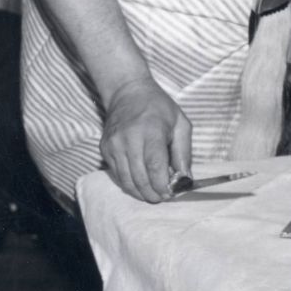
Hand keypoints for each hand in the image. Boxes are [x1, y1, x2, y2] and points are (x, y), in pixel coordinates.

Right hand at [102, 76, 192, 203]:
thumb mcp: (180, 124)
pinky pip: (117, 174)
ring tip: (152, 195)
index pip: (155, 167)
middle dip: (152, 194)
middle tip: (162, 198)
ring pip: (126, 180)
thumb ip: (184, 153)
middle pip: (139, 178)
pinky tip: (140, 183)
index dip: (163, 186)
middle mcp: (129, 139)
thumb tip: (185, 180)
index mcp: (151, 131)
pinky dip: (129, 184)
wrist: (127, 92)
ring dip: (140, 193)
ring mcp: (114, 145)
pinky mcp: (105, 149)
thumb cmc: (158, 107)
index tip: (170, 194)